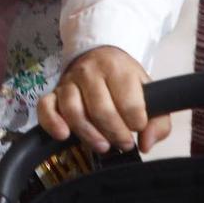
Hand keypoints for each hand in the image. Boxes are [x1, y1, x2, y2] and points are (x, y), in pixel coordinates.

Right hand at [37, 45, 172, 154]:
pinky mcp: (53, 93)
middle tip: (123, 142)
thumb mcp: (149, 92)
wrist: (99, 57)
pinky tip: (64, 135)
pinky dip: (52, 123)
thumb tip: (146, 144)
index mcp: (117, 68)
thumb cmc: (124, 81)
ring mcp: (69, 81)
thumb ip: (158, 121)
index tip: (138, 127)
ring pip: (74, 111)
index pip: (129, 103)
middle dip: (116, 133)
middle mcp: (90, 71)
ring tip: (103, 145)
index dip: (137, 123)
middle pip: (101, 110)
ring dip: (89, 134)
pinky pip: (45, 107)